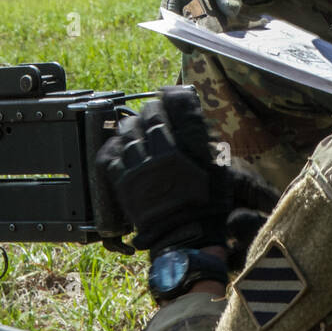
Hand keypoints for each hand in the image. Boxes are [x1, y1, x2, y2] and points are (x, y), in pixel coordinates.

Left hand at [95, 89, 277, 257]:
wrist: (186, 236)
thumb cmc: (208, 205)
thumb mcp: (218, 168)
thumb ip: (206, 142)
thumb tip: (200, 124)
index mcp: (189, 145)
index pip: (177, 105)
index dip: (171, 96)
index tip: (168, 94)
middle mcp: (164, 150)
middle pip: (150, 116)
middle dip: (150, 112)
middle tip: (152, 113)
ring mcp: (142, 166)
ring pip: (129, 133)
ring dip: (131, 127)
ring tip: (133, 128)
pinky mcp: (125, 182)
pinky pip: (112, 155)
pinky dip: (114, 147)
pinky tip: (119, 147)